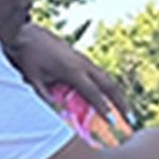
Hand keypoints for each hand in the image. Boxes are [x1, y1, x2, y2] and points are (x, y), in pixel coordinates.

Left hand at [9, 23, 130, 121]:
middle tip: (131, 119)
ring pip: (107, 79)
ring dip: (117, 96)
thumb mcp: (33, 80)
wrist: (27, 35)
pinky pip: (99, 76)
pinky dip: (107, 89)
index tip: (113, 124)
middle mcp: (83, 64)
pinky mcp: (82, 59)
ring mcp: (84, 60)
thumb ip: (44, 98)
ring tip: (126, 112)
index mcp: (72, 70)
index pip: (93, 93)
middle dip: (121, 103)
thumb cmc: (28, 58)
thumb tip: (57, 115)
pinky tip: (110, 100)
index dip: (104, 109)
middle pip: (109, 85)